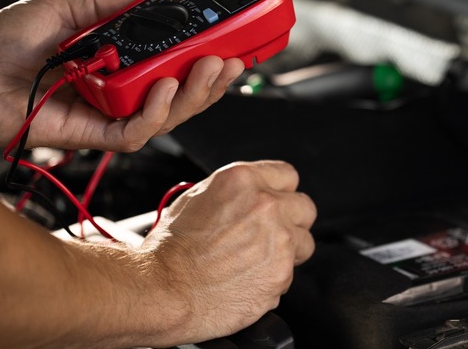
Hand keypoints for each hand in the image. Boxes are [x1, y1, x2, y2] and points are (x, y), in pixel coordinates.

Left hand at [0, 0, 244, 150]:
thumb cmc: (1, 46)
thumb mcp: (63, 9)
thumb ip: (109, 5)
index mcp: (116, 65)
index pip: (171, 66)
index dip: (203, 58)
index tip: (228, 42)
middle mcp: (119, 93)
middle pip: (180, 95)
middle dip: (212, 80)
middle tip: (233, 58)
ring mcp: (110, 117)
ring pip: (169, 116)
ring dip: (196, 94)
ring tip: (212, 69)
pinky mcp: (95, 136)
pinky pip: (138, 131)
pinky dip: (157, 111)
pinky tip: (164, 87)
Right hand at [140, 161, 316, 343]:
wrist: (162, 291)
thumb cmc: (169, 250)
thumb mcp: (197, 198)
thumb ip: (236, 193)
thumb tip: (252, 196)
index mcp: (243, 180)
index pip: (287, 176)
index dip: (280, 192)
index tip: (276, 204)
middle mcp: (266, 205)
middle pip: (305, 208)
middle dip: (291, 222)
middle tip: (269, 237)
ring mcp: (278, 240)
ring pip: (304, 243)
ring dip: (287, 253)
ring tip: (255, 263)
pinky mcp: (281, 273)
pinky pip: (290, 274)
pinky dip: (273, 281)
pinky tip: (245, 282)